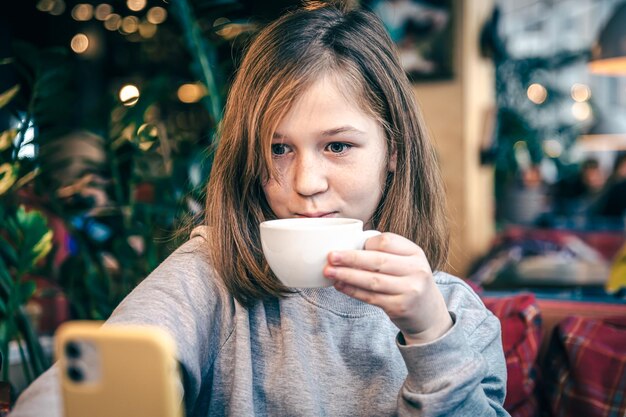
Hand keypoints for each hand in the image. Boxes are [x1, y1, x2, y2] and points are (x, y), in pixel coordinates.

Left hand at [323, 233, 452, 344]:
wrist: (428, 313)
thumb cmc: (409, 281)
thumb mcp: (407, 262)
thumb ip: (386, 253)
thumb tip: (348, 245)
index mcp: (415, 252)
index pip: (387, 242)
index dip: (365, 243)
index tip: (347, 245)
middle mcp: (416, 270)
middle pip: (377, 261)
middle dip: (351, 258)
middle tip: (330, 256)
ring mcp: (409, 290)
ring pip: (372, 281)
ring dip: (347, 276)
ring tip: (329, 272)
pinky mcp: (400, 307)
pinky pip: (371, 297)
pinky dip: (352, 291)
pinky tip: (340, 286)